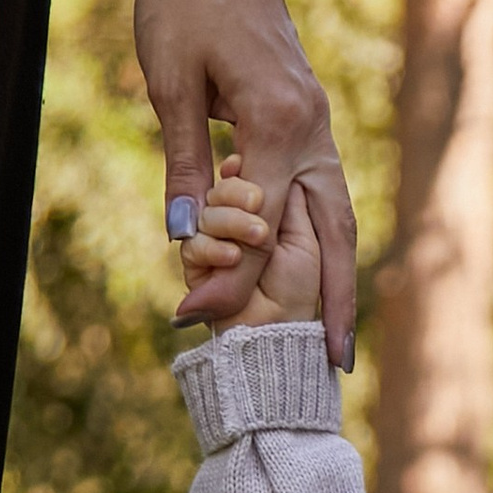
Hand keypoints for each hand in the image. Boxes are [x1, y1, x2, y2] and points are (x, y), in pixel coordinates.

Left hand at [141, 0, 358, 355]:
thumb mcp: (169, 83)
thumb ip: (185, 166)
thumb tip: (186, 241)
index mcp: (279, 121)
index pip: (262, 224)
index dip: (230, 279)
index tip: (196, 322)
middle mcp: (311, 125)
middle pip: (332, 232)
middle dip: (332, 301)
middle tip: (332, 368)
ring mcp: (314, 117)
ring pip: (334, 211)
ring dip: (334, 272)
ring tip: (331, 332)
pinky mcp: (302, 108)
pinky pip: (318, 185)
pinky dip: (316, 230)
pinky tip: (302, 260)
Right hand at [175, 161, 324, 329]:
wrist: (279, 330)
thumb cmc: (300, 282)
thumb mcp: (300, 229)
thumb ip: (277, 194)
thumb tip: (249, 163)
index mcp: (262, 206)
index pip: (242, 174)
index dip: (243, 171)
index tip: (243, 163)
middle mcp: (234, 221)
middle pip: (222, 189)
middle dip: (239, 194)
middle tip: (258, 200)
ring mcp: (213, 241)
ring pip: (205, 212)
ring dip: (230, 222)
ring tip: (258, 235)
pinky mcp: (197, 264)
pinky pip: (192, 244)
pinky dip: (212, 248)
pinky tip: (232, 255)